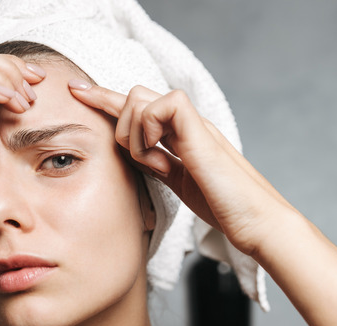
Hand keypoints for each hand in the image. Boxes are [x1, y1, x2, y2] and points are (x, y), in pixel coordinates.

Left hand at [69, 82, 294, 255]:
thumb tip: (136, 155)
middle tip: (126, 146)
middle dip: (114, 116)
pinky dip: (149, 129)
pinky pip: (161, 106)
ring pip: (141, 97)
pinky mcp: (200, 131)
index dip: (106, 99)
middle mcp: (187, 124)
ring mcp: (194, 125)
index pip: (139, 108)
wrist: (259, 223)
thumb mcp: (180, 183)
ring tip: (153, 162)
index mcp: (182, 135)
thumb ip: (160, 164)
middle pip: (135, 94)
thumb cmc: (226, 207)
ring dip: (133, 132)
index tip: (78, 92)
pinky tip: (160, 154)